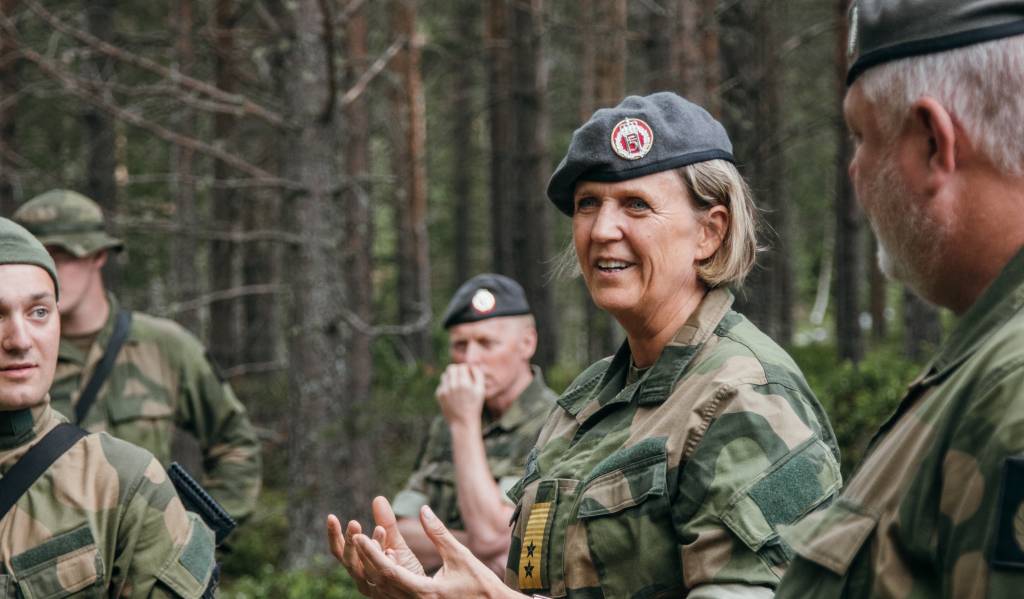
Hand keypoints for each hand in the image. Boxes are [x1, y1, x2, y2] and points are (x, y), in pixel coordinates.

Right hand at [327, 497, 424, 596]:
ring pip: (366, 571)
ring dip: (370, 550)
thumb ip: (386, 523)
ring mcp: (375, 589)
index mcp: (358, 566)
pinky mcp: (389, 594)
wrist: (424, 591)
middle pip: (349, 562)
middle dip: (350, 542)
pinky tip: (392, 551)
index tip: (331, 516)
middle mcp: (362, 579)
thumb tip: (378, 498)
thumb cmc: (405, 570)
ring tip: (379, 530)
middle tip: (354, 523)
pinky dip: (386, 564)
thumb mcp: (394, 543)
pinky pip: (385, 579)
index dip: (333, 535)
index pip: (339, 552)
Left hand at [351, 504, 518, 598]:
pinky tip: (384, 561)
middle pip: (381, 581)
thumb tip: (423, 511)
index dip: (371, 554)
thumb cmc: (480, 584)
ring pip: (385, 590)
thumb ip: (439, 534)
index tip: (359, 538)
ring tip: (365, 547)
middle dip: (367, 559)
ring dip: (374, 569)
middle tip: (356, 538)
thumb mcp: (460, 556)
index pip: (389, 571)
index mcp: (423, 592)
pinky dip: (386, 578)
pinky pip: (396, 593)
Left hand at [435, 364, 485, 426]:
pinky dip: (447, 386)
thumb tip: (471, 365)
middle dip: (456, 370)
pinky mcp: (439, 395)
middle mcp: (453, 386)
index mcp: (464, 384)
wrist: (463, 422)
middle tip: (461, 376)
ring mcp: (444, 390)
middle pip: (451, 368)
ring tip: (457, 385)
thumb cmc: (474, 405)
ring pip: (444, 375)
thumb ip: (478, 374)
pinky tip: (453, 394)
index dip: (466, 369)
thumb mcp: (481, 390)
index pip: (461, 367)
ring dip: (451, 377)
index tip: (468, 374)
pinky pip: (442, 384)